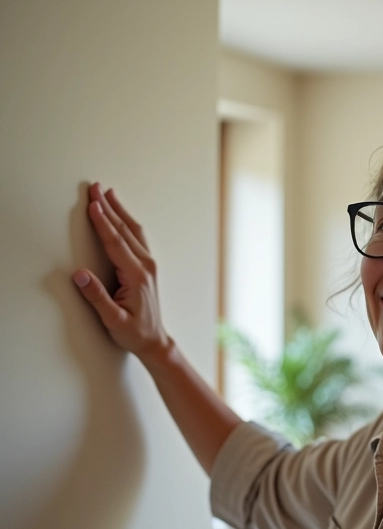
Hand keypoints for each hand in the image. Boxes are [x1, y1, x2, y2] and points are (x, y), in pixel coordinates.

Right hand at [73, 183, 170, 364]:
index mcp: (136, 275)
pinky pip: (137, 238)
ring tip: (108, 193)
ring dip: (119, 211)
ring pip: (133, 231)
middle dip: (108, 207)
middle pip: (124, 230)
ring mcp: (149, 265)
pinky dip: (127, 222)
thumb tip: (80, 275)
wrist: (155, 340)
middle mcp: (145, 266)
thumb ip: (97, 297)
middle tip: (95, 187)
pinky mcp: (147, 267)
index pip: (116, 242)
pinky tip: (121, 215)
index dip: (102, 223)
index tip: (92, 205)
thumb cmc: (134, 332)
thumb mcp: (113, 319)